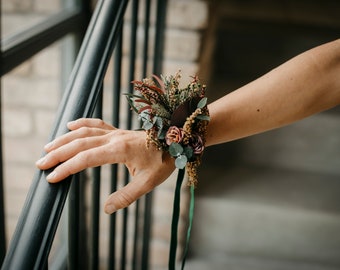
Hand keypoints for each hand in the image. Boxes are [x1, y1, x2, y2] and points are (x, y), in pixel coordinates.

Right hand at [36, 118, 174, 213]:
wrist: (175, 140)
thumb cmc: (163, 161)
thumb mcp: (148, 183)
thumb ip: (127, 196)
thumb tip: (106, 209)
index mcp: (119, 150)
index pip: (85, 159)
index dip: (66, 168)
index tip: (52, 177)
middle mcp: (114, 138)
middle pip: (79, 144)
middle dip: (58, 154)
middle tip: (41, 163)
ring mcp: (115, 132)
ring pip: (84, 132)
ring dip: (65, 139)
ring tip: (48, 147)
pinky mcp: (118, 130)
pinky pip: (97, 124)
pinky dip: (82, 124)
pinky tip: (70, 125)